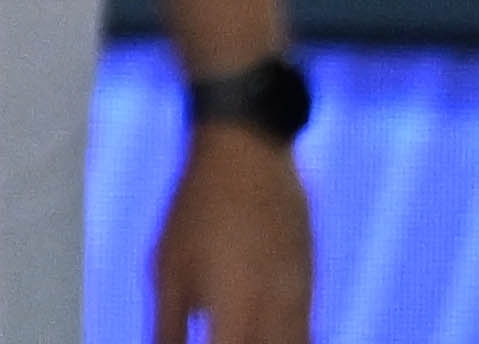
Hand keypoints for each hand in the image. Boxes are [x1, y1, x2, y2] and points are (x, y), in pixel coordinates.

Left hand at [155, 111, 310, 343]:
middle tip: (215, 339)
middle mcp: (275, 320)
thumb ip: (167, 329)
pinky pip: (306, 339)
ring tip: (231, 333)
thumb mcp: (167, 269)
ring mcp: (301, 306)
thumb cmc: (196, 211)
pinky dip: (288, 342)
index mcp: (233, 318)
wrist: (249, 154)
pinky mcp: (311, 291)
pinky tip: (262, 333)